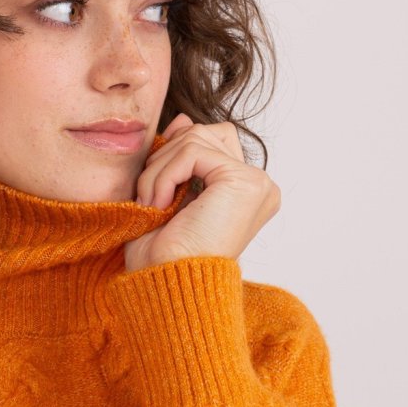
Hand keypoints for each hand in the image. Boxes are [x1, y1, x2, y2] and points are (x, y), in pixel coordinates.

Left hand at [123, 113, 280, 271]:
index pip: (209, 141)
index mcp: (244, 191)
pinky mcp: (245, 182)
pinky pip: (193, 151)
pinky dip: (164, 174)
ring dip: (159, 169)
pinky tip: (160, 205)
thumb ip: (180, 157)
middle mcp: (258, 186)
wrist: (168, 288)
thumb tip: (183, 118)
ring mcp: (256, 183)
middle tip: (148, 200)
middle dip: (165, 159)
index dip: (174, 151)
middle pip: (204, 133)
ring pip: (195, 138)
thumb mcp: (168, 195)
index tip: (152, 185)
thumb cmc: (163, 257)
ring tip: (152, 205)